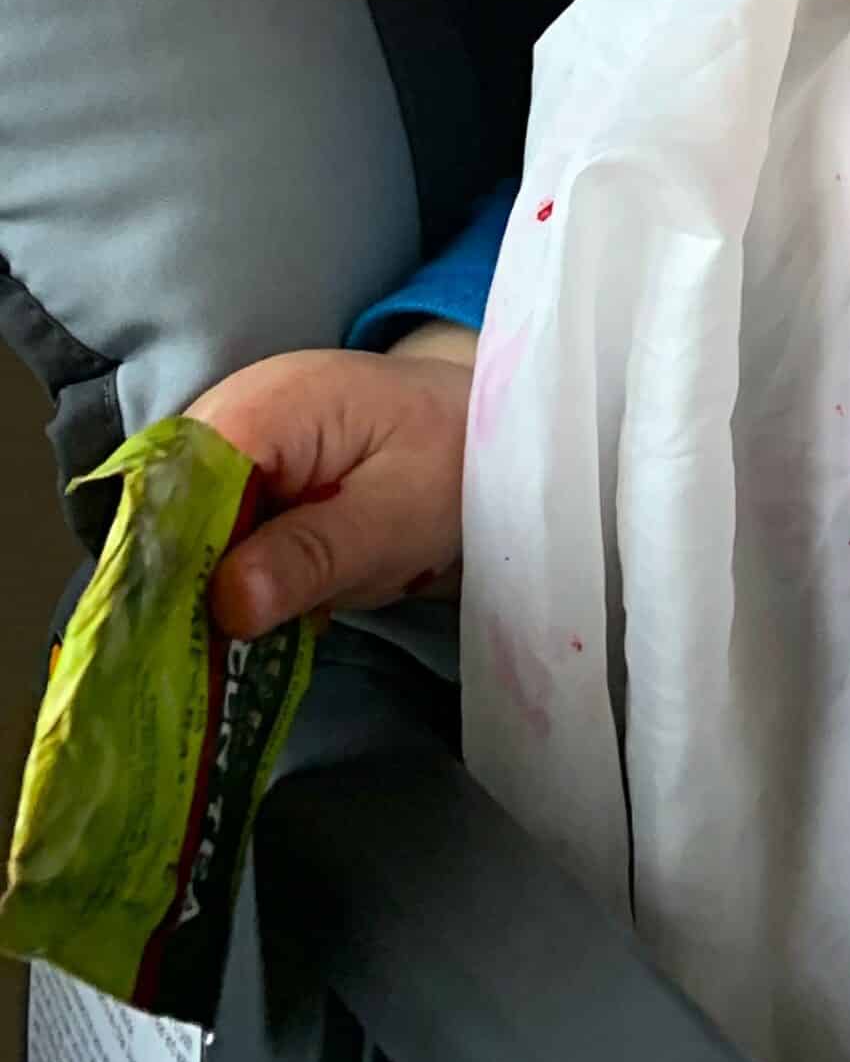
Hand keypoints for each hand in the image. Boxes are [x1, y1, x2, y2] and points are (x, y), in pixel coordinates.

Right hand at [181, 322, 478, 638]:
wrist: (476, 433)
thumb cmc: (450, 466)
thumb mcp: (397, 520)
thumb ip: (315, 555)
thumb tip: (229, 602)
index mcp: (272, 404)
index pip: (175, 480)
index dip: (162, 556)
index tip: (170, 633)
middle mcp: (231, 409)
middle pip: (160, 504)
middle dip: (173, 581)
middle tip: (196, 657)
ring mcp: (228, 437)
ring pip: (173, 523)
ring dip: (194, 584)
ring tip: (221, 643)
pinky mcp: (235, 470)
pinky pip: (201, 526)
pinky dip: (217, 572)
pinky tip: (242, 614)